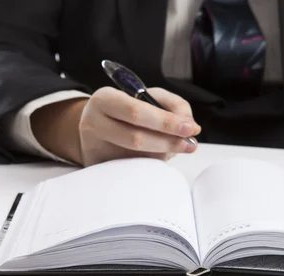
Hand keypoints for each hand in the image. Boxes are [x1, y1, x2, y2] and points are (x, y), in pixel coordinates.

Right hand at [79, 87, 200, 165]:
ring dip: (162, 154)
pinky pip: (131, 170)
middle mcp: (93, 124)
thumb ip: (173, 105)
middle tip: (190, 144)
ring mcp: (93, 149)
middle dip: (169, 142)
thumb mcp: (148, 97)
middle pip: (135, 138)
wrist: (95, 128)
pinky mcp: (98, 167)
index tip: (191, 128)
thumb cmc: (126, 110)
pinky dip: (151, 164)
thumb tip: (189, 125)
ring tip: (176, 148)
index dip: (166, 122)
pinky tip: (157, 156)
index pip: (136, 112)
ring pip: (135, 158)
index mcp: (104, 100)